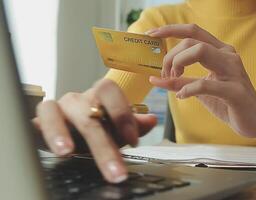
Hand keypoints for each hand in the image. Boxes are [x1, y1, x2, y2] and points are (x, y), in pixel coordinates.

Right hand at [33, 79, 156, 182]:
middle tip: (115, 171)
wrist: (67, 133)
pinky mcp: (37, 120)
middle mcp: (77, 100)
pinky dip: (39, 131)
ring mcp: (56, 108)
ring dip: (60, 132)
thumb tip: (152, 120)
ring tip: (66, 152)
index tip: (133, 141)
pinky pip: (34, 120)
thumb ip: (133, 125)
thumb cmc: (95, 128)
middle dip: (103, 145)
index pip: (110, 91)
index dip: (122, 114)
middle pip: (87, 113)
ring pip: (54, 111)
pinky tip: (48, 147)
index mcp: (99, 96)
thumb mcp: (116, 129)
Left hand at [148, 24, 255, 137]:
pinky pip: (205, 84)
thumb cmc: (228, 102)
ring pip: (199, 51)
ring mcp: (233, 71)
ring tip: (174, 78)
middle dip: (171, 56)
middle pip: (191, 41)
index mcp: (220, 51)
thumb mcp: (200, 89)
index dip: (170, 29)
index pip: (193, 31)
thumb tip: (154, 78)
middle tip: (166, 73)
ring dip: (178, 63)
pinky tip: (182, 96)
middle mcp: (228, 55)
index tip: (150, 34)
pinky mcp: (235, 91)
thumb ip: (179, 81)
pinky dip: (187, 89)